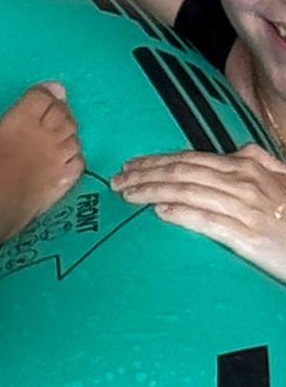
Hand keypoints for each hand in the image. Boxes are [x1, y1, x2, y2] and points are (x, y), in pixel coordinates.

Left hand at [113, 142, 285, 280]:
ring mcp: (244, 209)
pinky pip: (209, 221)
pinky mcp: (249, 237)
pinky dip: (182, 214)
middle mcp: (241, 182)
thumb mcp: (283, 178)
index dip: (156, 160)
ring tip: (126, 195)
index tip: (130, 164)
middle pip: (181, 172)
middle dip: (145, 173)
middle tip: (116, 179)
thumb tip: (240, 150)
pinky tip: (160, 213)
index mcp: (246, 167)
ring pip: (187, 193)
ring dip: (151, 192)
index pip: (189, 158)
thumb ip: (261, 162)